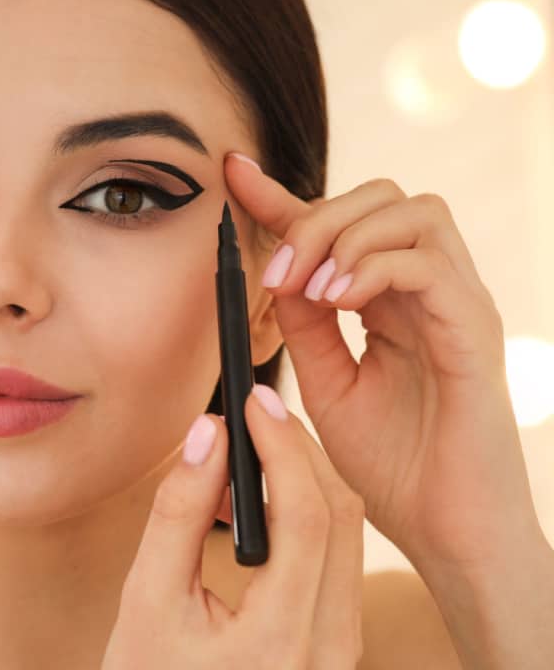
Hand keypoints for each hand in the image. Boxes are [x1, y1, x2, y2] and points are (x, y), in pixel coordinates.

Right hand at [103, 384, 363, 669]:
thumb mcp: (146, 599)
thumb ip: (178, 514)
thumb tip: (208, 436)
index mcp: (282, 638)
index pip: (305, 514)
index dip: (282, 444)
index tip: (251, 400)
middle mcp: (330, 649)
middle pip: (341, 518)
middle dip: (300, 450)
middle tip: (255, 407)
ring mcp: (340, 652)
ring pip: (348, 537)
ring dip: (306, 479)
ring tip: (252, 448)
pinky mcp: (335, 646)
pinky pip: (339, 562)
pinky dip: (308, 516)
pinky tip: (262, 499)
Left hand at [223, 152, 542, 574]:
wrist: (445, 533)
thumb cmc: (394, 466)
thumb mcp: (327, 385)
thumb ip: (305, 327)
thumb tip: (272, 273)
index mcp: (392, 301)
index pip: (340, 222)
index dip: (282, 193)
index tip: (230, 173)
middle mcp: (430, 291)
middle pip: (383, 196)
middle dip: (316, 215)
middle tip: (276, 273)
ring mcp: (458, 306)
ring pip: (414, 212)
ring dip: (346, 236)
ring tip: (309, 290)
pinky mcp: (475, 332)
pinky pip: (429, 264)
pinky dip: (373, 269)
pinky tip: (336, 303)